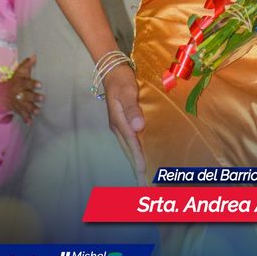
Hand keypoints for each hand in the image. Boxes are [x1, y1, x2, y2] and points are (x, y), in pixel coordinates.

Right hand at [4, 55, 43, 124]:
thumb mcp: (20, 72)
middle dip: (33, 97)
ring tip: (37, 111)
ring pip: (25, 106)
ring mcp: (18, 102)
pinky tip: (30, 122)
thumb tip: (34, 56)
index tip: (40, 85)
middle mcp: (18, 93)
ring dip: (31, 109)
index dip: (32, 84)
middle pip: (26, 95)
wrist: (3, 94)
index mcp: (19, 83)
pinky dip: (26, 119)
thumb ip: (27, 64)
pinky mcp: (18, 109)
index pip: (26, 83)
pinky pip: (21, 114)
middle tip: (42, 98)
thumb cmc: (15, 80)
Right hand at [103, 63, 146, 183]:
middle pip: (128, 150)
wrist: (113, 71)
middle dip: (135, 167)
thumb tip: (138, 126)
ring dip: (135, 161)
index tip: (143, 171)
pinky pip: (129, 141)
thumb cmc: (121, 80)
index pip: (131, 143)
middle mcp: (118, 127)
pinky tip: (140, 156)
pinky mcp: (123, 122)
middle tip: (143, 184)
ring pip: (128, 147)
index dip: (138, 157)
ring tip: (142, 176)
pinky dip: (134, 151)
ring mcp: (120, 125)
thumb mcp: (127, 92)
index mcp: (119, 122)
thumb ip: (132, 109)